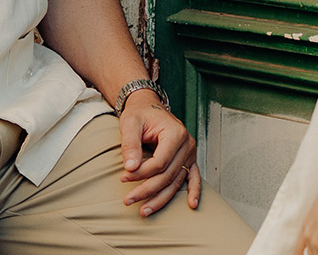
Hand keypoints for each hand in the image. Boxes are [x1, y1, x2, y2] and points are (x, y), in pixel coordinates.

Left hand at [117, 89, 200, 215]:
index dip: (141, 173)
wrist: (148, 106)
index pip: (160, 162)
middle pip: (168, 175)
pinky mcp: (189, 158)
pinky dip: (194, 191)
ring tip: (144, 211)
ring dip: (161, 198)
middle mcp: (187, 144)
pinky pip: (193, 177)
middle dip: (147, 190)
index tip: (123, 177)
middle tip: (128, 200)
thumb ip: (130, 145)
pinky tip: (192, 205)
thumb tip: (130, 168)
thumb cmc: (140, 114)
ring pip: (177, 181)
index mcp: (175, 133)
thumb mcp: (130, 124)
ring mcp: (190, 152)